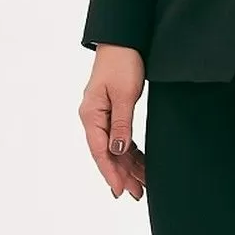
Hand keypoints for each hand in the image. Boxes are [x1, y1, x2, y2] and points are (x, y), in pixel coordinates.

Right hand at [79, 45, 147, 199]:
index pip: (100, 151)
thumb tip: (117, 150)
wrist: (123, 40)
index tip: (120, 190)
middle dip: (122, 174)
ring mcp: (101, 115)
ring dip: (128, 166)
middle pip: (107, 153)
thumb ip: (121, 124)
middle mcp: (93, 118)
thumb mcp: (124, 95)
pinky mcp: (112, 111)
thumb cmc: (122, 62)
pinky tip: (140, 164)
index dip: (111, 172)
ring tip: (142, 185)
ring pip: (114, 148)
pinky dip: (130, 152)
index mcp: (91, 114)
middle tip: (137, 194)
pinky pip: (120, 137)